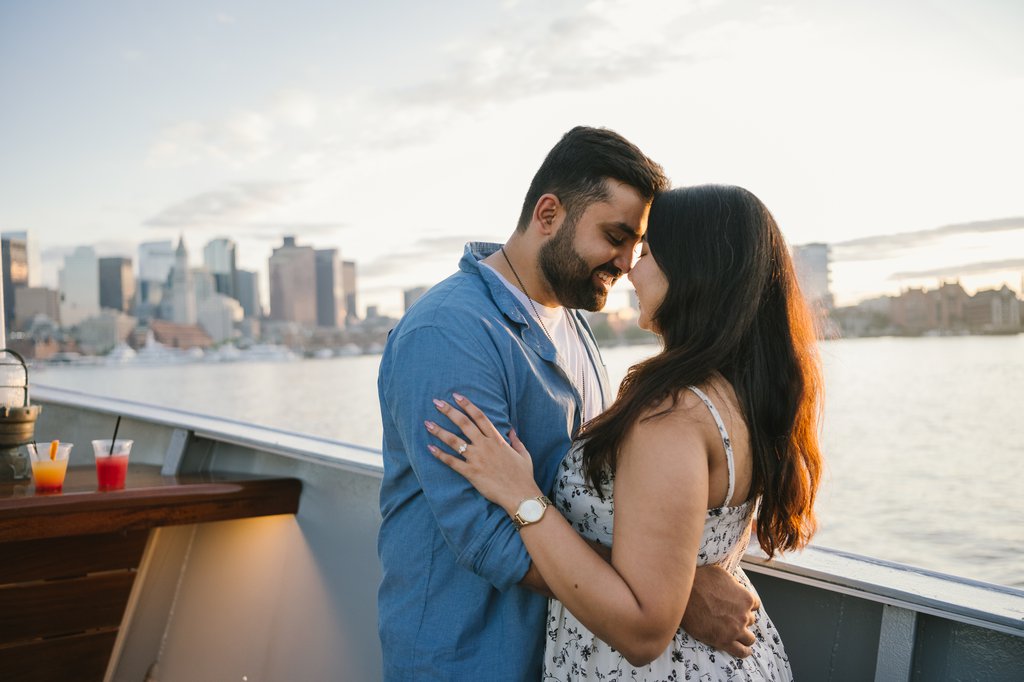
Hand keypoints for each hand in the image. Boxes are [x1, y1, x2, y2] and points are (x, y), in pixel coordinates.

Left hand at [426, 393, 540, 513]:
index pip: (480, 417)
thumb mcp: (523, 454)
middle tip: (436, 402)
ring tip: (427, 423)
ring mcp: (477, 458)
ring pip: (454, 441)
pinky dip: (440, 455)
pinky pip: (452, 462)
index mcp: (497, 439)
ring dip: (439, 431)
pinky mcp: (471, 472)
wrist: (520, 495)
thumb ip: (516, 440)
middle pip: (464, 424)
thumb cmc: (523, 475)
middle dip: (449, 412)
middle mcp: (485, 445)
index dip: (467, 405)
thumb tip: (511, 430)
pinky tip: (430, 448)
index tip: (456, 396)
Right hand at [681, 565, 758, 657]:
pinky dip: (744, 651)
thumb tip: (734, 584)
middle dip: (742, 618)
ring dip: (744, 635)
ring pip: (750, 638)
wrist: (683, 595)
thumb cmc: (699, 580)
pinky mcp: (724, 641)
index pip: (755, 605)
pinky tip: (743, 649)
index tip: (739, 606)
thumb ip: (732, 582)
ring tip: (737, 633)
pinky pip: (741, 651)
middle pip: (751, 620)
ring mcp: (735, 630)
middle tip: (730, 617)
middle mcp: (743, 615)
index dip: (746, 606)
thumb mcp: (720, 573)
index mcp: (745, 598)